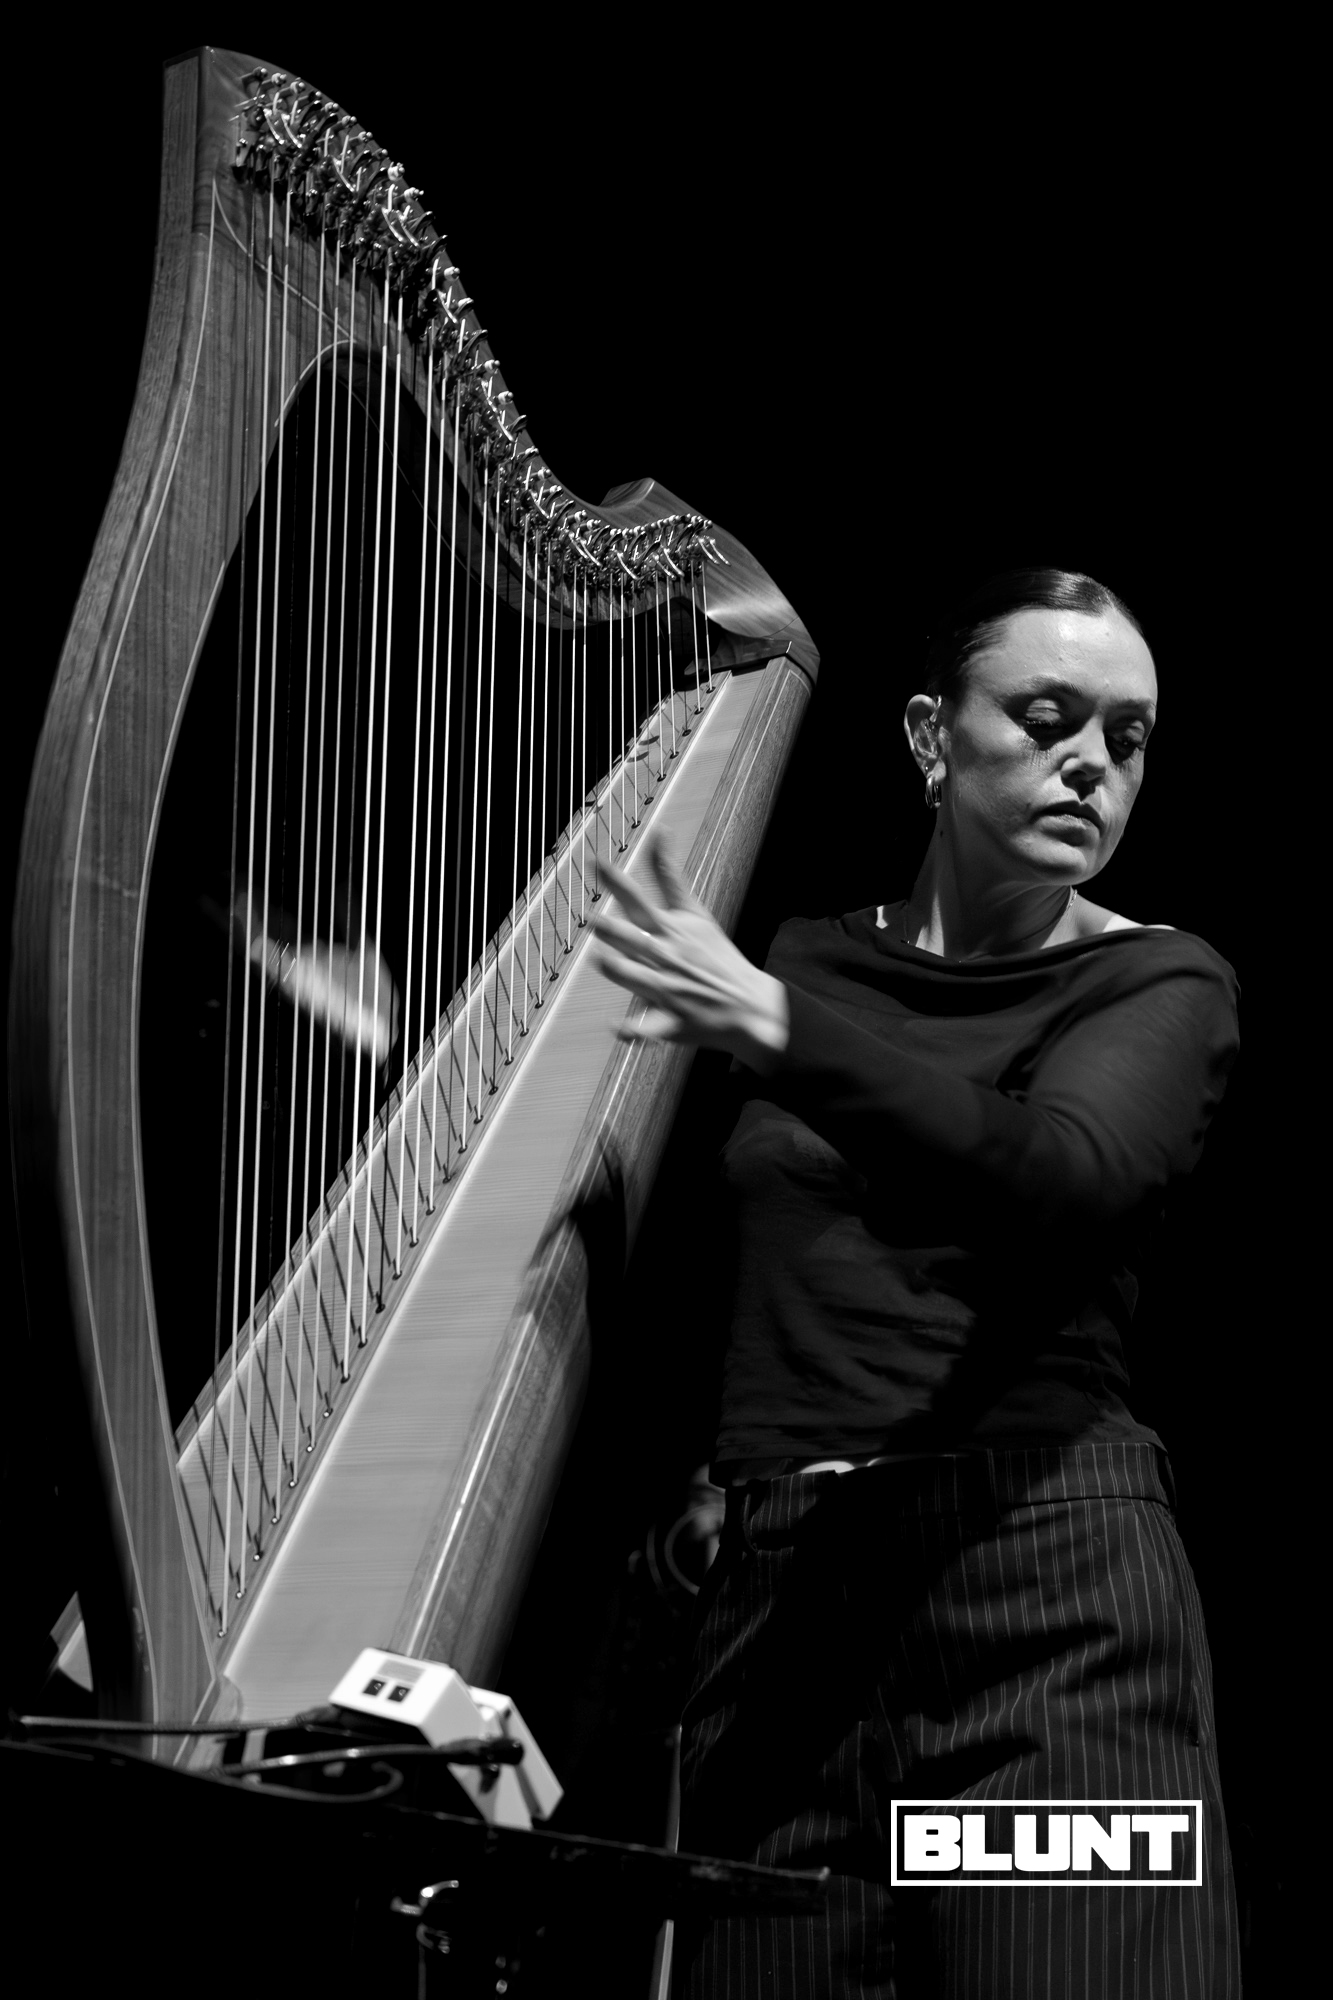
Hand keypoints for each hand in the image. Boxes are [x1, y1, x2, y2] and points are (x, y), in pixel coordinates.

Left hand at [593, 833, 788, 1070]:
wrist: (750, 1004)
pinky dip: (633, 1031)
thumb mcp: (696, 912)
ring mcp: (671, 991)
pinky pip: (648, 1029)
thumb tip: (660, 829)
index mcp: (672, 931)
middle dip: (616, 929)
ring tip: (602, 961)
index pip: (641, 900)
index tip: (597, 862)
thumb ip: (670, 875)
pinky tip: (616, 1029)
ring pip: (639, 979)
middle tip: (595, 919)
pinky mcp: (672, 1022)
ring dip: (621, 971)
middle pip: (637, 939)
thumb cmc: (715, 955)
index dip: (618, 882)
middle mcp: (669, 957)